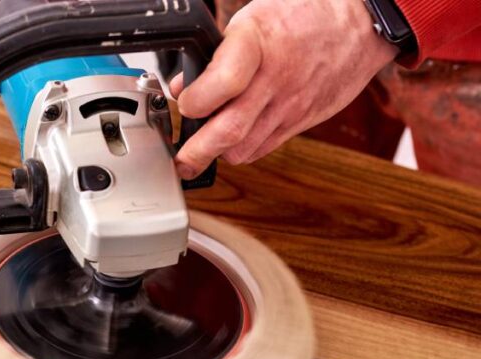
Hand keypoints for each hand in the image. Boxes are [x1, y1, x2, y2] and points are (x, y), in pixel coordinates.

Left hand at [169, 0, 397, 179]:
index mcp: (258, 43)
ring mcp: (291, 103)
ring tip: (204, 148)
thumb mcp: (250, 20)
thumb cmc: (301, 14)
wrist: (358, 21)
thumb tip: (182, 87)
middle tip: (181, 161)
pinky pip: (264, 148)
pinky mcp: (302, 120)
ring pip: (245, 148)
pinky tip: (234, 141)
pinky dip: (243, 150)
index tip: (184, 103)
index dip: (195, 100)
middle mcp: (275, 78)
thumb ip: (215, 57)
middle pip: (231, 130)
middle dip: (198, 152)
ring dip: (218, 153)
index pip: (223, 82)